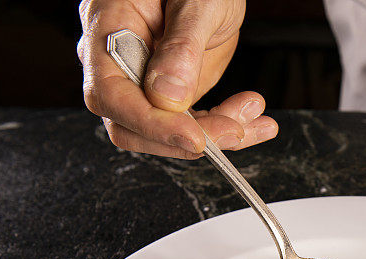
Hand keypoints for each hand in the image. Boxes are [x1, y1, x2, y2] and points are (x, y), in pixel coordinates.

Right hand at [78, 0, 277, 158]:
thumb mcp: (197, 3)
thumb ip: (181, 47)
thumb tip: (166, 98)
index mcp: (108, 29)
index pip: (111, 95)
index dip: (151, 124)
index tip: (194, 138)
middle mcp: (119, 61)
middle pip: (132, 124)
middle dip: (187, 137)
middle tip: (234, 130)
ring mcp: (145, 80)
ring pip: (166, 132)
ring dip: (215, 135)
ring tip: (255, 118)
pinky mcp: (172, 93)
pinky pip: (192, 123)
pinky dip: (225, 127)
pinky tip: (256, 123)